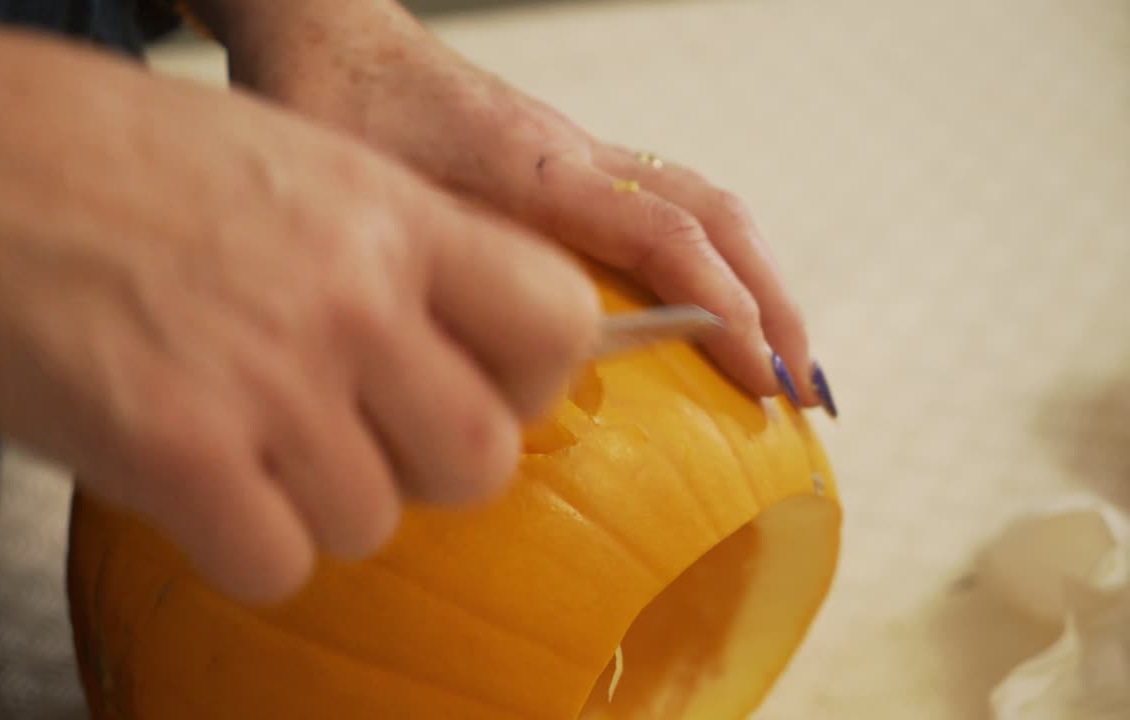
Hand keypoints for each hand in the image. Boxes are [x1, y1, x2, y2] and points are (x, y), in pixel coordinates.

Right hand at [0, 2, 598, 601]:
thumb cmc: (112, 155)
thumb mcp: (297, 165)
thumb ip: (392, 254)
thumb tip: (459, 350)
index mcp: (391, 213)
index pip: (555, 324)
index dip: (528, 377)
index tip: (478, 385)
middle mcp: (350, 296)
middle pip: (480, 456)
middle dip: (427, 467)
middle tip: (361, 436)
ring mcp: (270, 378)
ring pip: (372, 521)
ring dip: (316, 502)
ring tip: (249, 442)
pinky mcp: (179, 453)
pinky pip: (277, 563)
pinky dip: (243, 542)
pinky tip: (199, 481)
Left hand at [220, 0, 827, 408]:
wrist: (334, 36)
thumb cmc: (336, 112)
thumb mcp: (369, 206)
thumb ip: (430, 278)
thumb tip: (477, 381)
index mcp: (538, 167)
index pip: (665, 237)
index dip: (725, 311)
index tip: (764, 381)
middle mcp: (579, 154)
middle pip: (715, 215)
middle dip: (775, 302)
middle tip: (804, 388)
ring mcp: (582, 150)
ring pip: (703, 203)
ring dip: (758, 278)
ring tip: (785, 356)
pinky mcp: (570, 157)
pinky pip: (670, 200)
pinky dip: (715, 257)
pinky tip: (717, 306)